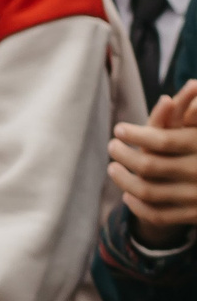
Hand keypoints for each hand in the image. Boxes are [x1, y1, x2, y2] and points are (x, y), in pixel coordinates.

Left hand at [111, 80, 196, 248]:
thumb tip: (192, 85)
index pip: (163, 140)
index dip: (137, 134)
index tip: (119, 128)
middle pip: (149, 166)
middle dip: (125, 155)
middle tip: (111, 146)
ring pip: (148, 192)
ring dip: (124, 180)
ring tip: (112, 168)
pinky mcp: (194, 216)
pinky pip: (158, 215)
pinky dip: (139, 206)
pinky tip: (127, 195)